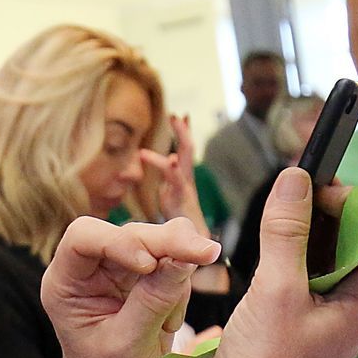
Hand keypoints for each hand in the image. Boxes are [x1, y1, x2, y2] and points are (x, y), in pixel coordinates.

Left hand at [41, 216, 218, 357]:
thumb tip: (184, 259)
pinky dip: (182, 285)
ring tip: (169, 324)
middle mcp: (89, 267)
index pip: (84, 237)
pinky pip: (173, 261)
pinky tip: (170, 321)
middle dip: (168, 244)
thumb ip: (154, 300)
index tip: (149, 264)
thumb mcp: (129, 345)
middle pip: (130, 232)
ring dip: (178, 273)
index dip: (120, 241)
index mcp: (65, 282)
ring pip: (158, 241)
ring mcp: (118, 267)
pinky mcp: (143, 274)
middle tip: (206, 254)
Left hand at [136, 115, 206, 233]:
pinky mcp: (178, 199)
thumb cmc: (180, 219)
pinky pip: (176, 181)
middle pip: (187, 150)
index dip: (185, 133)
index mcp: (183, 177)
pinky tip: (171, 159)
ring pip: (184, 160)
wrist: (190, 242)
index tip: (182, 115)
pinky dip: (172, 169)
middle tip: (176, 115)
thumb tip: (167, 166)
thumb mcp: (170, 194)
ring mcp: (183, 188)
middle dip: (183, 131)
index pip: (186, 150)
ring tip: (175, 127)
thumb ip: (168, 180)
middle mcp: (186, 179)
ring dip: (181, 141)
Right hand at [147, 168, 357, 357]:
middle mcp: (353, 310)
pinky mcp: (300, 328)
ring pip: (326, 260)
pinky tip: (261, 258)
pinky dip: (287, 259)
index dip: (355, 202)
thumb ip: (285, 233)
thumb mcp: (275, 292)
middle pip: (355, 242)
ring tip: (274, 222)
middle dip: (327, 212)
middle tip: (290, 194)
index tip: (315, 188)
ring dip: (304, 234)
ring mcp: (326, 320)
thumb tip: (294, 179)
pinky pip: (304, 281)